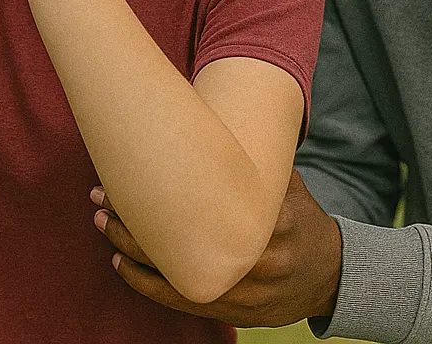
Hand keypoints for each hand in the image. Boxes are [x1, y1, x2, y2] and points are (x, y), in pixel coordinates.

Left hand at [92, 172, 342, 326]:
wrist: (331, 275)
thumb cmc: (299, 217)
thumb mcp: (285, 185)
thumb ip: (253, 163)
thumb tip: (204, 119)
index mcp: (270, 221)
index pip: (202, 205)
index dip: (156, 192)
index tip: (123, 170)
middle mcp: (257, 260)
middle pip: (180, 242)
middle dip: (132, 220)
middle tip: (100, 194)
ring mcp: (244, 293)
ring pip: (173, 275)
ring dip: (130, 251)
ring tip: (102, 222)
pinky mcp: (233, 313)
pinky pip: (181, 301)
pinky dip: (147, 284)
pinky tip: (121, 263)